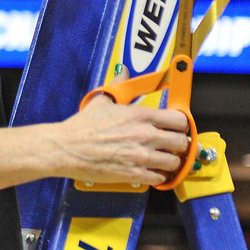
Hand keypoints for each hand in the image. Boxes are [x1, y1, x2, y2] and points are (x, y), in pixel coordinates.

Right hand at [53, 97, 189, 187]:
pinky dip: (158, 176)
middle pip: (181, 143)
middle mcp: (145, 136)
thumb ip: (119, 85)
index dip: (181, 124)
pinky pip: (160, 179)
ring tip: (162, 159)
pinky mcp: (135, 175)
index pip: (178, 120)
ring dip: (170, 162)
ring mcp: (141, 157)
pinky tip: (152, 171)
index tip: (178, 127)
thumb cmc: (83, 126)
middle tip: (172, 145)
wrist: (68, 148)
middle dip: (179, 144)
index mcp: (140, 115)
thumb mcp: (102, 100)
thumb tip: (123, 71)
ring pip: (174, 163)